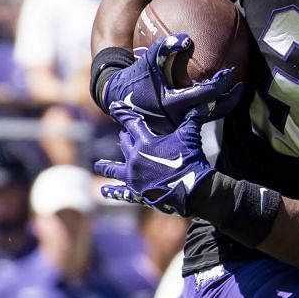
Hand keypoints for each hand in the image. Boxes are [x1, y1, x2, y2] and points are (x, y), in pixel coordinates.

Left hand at [96, 109, 214, 216]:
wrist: (192, 190)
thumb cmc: (190, 161)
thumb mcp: (190, 137)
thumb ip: (191, 120)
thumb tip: (200, 105)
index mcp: (145, 142)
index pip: (131, 122)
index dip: (122, 113)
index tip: (114, 107)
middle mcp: (135, 158)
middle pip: (124, 144)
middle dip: (124, 137)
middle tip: (124, 135)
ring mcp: (134, 176)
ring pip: (114, 169)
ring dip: (106, 166)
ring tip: (98, 166)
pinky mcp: (136, 192)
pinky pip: (121, 192)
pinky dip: (112, 192)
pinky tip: (104, 191)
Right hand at [98, 35, 243, 128]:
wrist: (116, 101)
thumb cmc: (134, 78)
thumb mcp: (147, 61)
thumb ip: (165, 48)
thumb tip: (187, 38)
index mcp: (172, 105)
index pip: (205, 95)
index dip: (221, 84)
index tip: (232, 72)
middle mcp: (178, 120)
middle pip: (214, 112)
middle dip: (230, 100)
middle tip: (241, 86)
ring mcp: (178, 128)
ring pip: (208, 118)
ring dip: (223, 106)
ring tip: (233, 92)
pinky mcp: (177, 130)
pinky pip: (199, 119)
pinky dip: (210, 108)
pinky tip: (215, 96)